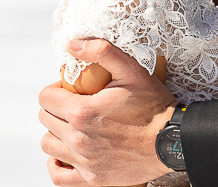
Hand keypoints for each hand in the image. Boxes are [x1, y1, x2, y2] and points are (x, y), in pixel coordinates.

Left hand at [38, 39, 177, 185]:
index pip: (45, 98)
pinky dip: (57, 164)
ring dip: (56, 133)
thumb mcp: (131, 70)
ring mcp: (84, 162)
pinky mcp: (92, 179)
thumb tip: (73, 44)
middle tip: (75, 104)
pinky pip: (58, 176)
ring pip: (48, 145)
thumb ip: (102, 52)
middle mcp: (78, 139)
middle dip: (56, 107)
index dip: (56, 89)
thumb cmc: (153, 105)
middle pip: (45, 119)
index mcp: (83, 112)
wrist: (172, 140)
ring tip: (73, 126)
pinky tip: (68, 153)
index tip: (71, 89)